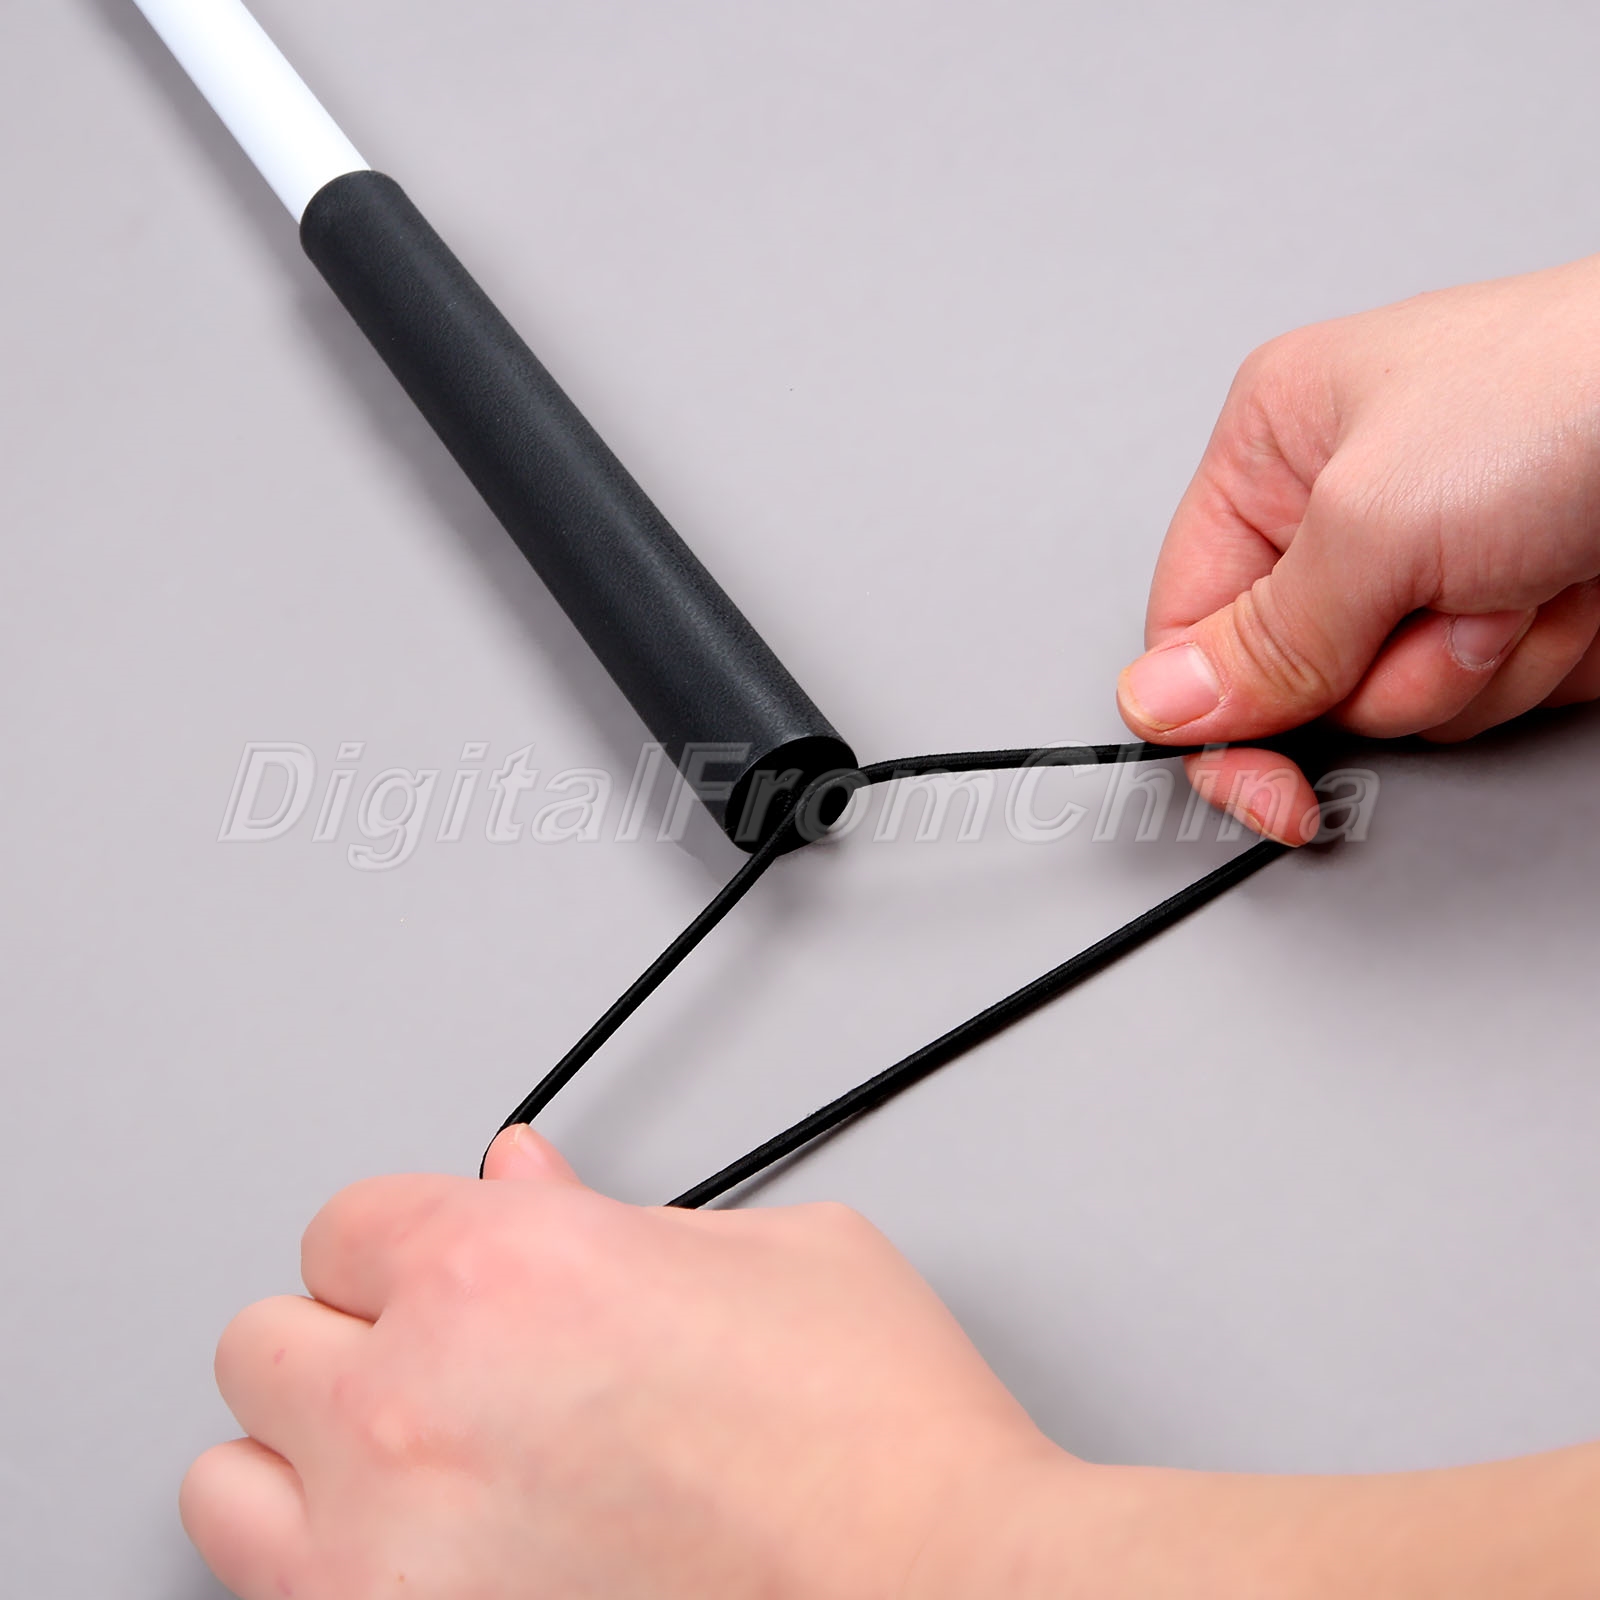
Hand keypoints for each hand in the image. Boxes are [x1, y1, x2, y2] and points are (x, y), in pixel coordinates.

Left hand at [179, 1128, 1073, 1599]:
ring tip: (406, 1471)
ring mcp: (393, 1561)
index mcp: (507, 1266)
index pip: (345, 1222)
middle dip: (348, 1341)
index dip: (407, 1242)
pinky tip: (422, 1558)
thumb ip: (606, 1210)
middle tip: (437, 1367)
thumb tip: (520, 1178)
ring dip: (300, 1465)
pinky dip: (329, 1573)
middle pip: (263, 1341)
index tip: (442, 1271)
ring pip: (224, 1484)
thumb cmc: (875, 1434)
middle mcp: (419, 1404)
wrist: (943, 1588)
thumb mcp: (763, 1248)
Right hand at [1117, 257, 1599, 841]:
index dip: (1222, 722)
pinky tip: (1567, 589)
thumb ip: (1261, 637)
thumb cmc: (1578, 389)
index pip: (1190, 627)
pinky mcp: (1512, 613)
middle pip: (1302, 685)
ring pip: (1401, 708)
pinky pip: (1486, 706)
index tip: (1268, 787)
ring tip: (1523, 574)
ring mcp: (1434, 568)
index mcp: (1276, 451)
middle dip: (1389, 667)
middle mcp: (1345, 511)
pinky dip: (1538, 667)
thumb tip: (1159, 704)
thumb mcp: (1375, 520)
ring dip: (1476, 666)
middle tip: (1443, 601)